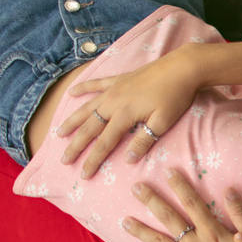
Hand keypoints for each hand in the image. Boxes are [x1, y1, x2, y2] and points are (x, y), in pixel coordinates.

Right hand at [56, 47, 200, 178]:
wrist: (182, 67)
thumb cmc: (175, 96)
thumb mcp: (163, 122)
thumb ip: (144, 141)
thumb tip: (127, 160)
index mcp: (124, 115)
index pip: (104, 143)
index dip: (93, 160)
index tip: (83, 174)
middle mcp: (113, 102)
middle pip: (89, 127)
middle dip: (76, 145)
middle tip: (63, 160)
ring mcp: (114, 89)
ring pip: (87, 107)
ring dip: (72, 121)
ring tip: (59, 133)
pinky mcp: (119, 79)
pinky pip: (96, 84)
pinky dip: (83, 89)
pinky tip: (72, 92)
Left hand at [122, 169, 241, 241]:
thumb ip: (241, 213)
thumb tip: (229, 191)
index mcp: (212, 232)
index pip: (192, 204)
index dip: (180, 186)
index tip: (168, 171)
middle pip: (170, 219)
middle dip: (152, 202)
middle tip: (136, 188)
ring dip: (142, 233)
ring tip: (124, 222)